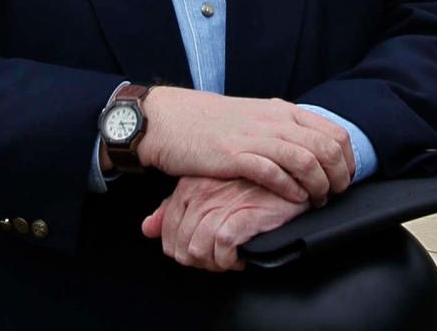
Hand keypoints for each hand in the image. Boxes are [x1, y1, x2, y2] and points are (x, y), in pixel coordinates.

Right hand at [136, 88, 354, 202]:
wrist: (171, 120)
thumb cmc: (212, 124)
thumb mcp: (255, 118)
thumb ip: (281, 130)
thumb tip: (309, 151)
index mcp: (282, 111)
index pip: (333, 132)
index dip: (347, 159)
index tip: (345, 178)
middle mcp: (275, 121)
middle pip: (327, 148)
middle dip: (338, 176)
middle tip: (334, 194)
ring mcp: (256, 137)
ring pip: (306, 161)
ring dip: (318, 186)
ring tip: (315, 200)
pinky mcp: (236, 155)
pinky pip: (275, 173)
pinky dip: (290, 190)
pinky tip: (292, 200)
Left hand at [142, 176, 308, 271]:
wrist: (288, 173)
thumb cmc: (249, 181)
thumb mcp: (207, 187)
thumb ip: (173, 207)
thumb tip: (148, 228)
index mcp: (189, 184)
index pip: (167, 230)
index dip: (181, 249)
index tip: (201, 250)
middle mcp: (201, 193)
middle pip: (180, 246)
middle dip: (198, 260)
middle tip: (217, 257)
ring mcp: (220, 204)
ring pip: (197, 251)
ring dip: (214, 263)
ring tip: (229, 257)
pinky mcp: (240, 216)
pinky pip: (221, 250)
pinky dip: (230, 260)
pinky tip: (241, 255)